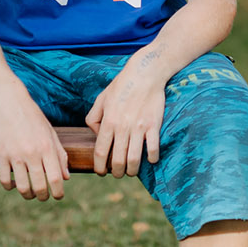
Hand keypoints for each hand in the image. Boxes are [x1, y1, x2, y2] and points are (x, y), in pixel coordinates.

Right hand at [0, 88, 71, 199]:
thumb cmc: (33, 117)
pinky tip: (15, 183)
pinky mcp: (0, 156)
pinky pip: (5, 181)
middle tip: (44, 196)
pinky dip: (10, 186)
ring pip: (22, 187)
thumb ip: (60, 155)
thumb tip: (65, 178)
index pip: (56, 178)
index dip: (58, 192)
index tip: (58, 195)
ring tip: (30, 193)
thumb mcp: (51, 133)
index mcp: (47, 147)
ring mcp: (15, 155)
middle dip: (44, 196)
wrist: (9, 102)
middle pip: (39, 187)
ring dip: (28, 195)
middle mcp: (32, 153)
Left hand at [86, 60, 166, 176]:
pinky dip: (151, 158)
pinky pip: (153, 150)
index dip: (99, 167)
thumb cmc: (122, 85)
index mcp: (108, 121)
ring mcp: (139, 128)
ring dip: (132, 170)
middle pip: (117, 161)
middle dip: (116, 172)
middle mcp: (122, 127)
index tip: (101, 172)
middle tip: (117, 173)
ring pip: (134, 160)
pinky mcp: (154, 126)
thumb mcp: (101, 99)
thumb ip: (93, 118)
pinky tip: (149, 158)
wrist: (145, 73)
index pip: (100, 152)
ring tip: (131, 170)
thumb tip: (97, 135)